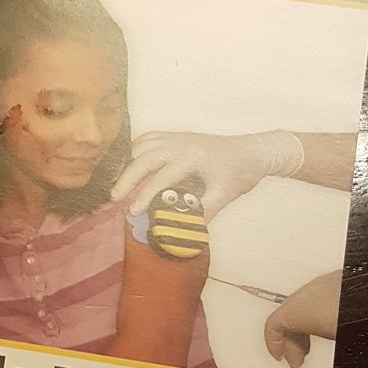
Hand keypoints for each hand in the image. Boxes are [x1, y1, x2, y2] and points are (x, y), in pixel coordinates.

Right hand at [112, 131, 296, 218]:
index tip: (134, 211)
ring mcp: (177, 137)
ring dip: (129, 164)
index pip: (161, 178)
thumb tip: (182, 231)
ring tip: (120, 184)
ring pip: (142, 145)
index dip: (145, 196)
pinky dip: (135, 151)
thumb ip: (202, 213)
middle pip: (144, 158)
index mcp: (193, 157)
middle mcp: (181, 143)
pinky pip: (148, 139)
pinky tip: (131, 165)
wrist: (253, 151)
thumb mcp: (224, 196)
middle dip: (127, 178)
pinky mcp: (176, 136)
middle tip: (115, 197)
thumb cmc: (240, 172)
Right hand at [263, 271, 341, 367]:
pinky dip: (321, 317)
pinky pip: (323, 300)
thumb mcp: (327, 337)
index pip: (274, 324)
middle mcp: (313, 290)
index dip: (274, 344)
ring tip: (314, 347)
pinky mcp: (342, 282)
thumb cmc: (352, 314)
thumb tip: (301, 359)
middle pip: (289, 313)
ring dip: (306, 328)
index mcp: (302, 305)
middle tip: (298, 359)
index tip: (280, 357)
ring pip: (307, 306)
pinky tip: (332, 329)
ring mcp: (328, 284)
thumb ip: (307, 344)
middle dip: (291, 339)